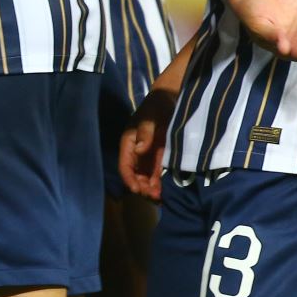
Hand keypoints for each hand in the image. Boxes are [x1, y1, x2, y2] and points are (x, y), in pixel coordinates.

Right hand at [119, 85, 177, 199]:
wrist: (172, 99)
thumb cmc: (158, 105)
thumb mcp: (151, 117)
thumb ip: (145, 132)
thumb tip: (138, 149)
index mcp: (129, 143)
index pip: (125, 165)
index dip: (129, 179)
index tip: (137, 190)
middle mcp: (137, 152)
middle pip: (135, 176)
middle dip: (143, 188)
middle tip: (154, 196)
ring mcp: (149, 156)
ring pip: (146, 178)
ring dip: (152, 189)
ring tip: (162, 197)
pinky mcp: (160, 157)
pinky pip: (158, 174)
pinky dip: (161, 184)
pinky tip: (168, 191)